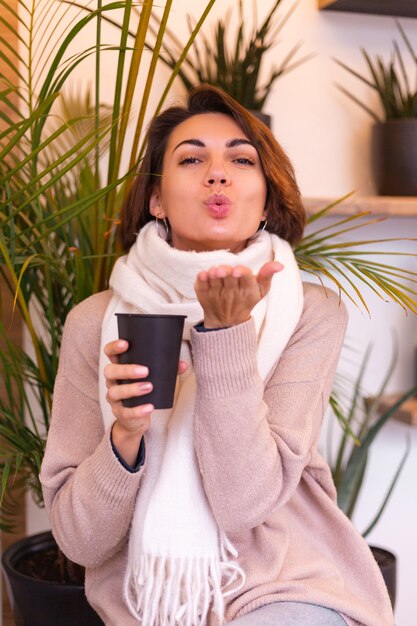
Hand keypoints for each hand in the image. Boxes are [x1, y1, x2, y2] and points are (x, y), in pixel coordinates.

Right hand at [104, 340, 187, 464]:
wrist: (135, 419)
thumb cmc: (143, 392)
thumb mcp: (153, 378)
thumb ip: (167, 369)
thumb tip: (183, 365)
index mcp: (119, 367)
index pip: (109, 353)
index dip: (114, 347)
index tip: (126, 344)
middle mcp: (112, 381)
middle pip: (110, 371)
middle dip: (127, 370)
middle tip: (145, 371)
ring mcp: (114, 397)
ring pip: (115, 392)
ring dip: (132, 389)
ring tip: (149, 387)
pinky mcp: (119, 413)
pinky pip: (125, 412)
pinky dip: (138, 410)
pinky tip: (149, 407)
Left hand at [194, 261, 282, 327]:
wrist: (227, 321)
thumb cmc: (246, 299)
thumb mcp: (261, 290)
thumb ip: (268, 275)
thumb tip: (280, 265)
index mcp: (247, 289)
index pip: (245, 280)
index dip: (241, 274)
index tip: (237, 271)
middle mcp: (231, 293)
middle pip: (228, 279)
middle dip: (225, 273)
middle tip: (223, 270)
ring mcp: (216, 294)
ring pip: (215, 282)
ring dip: (214, 276)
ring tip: (215, 272)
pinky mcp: (203, 295)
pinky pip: (201, 286)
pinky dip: (201, 280)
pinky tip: (203, 275)